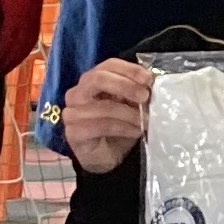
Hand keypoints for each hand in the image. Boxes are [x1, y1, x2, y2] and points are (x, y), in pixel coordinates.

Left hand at [0, 0, 46, 77]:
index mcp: (17, 8)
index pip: (7, 42)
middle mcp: (29, 11)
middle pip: (21, 46)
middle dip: (7, 62)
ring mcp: (35, 6)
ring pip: (29, 40)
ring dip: (17, 55)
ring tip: (3, 64)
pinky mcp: (35, 0)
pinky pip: (32, 30)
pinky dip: (24, 43)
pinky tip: (15, 45)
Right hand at [57, 56, 153, 174]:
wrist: (107, 158)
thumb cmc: (118, 127)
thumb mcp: (130, 106)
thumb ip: (136, 93)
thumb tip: (151, 85)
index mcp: (91, 81)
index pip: (108, 65)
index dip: (129, 69)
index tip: (148, 79)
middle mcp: (77, 93)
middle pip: (98, 78)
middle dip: (125, 85)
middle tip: (145, 96)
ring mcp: (72, 113)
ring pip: (104, 106)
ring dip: (130, 113)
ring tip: (146, 121)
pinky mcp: (73, 133)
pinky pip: (102, 126)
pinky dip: (124, 128)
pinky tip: (136, 132)